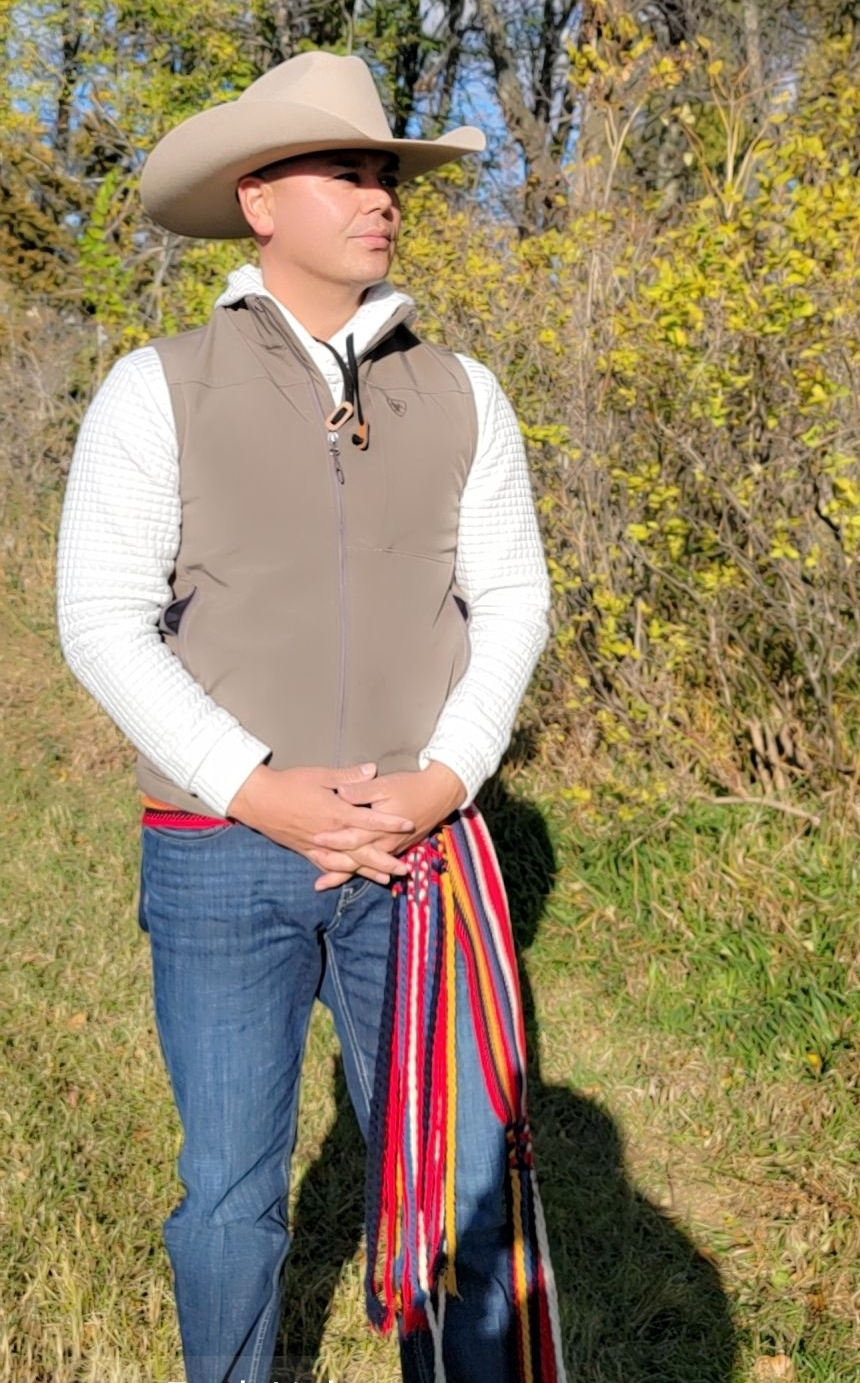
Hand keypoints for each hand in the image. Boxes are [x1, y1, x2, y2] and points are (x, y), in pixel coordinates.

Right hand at [227, 762, 414, 883]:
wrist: (258, 800)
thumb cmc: (289, 784)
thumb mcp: (321, 775)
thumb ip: (348, 777)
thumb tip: (372, 769)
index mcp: (336, 813)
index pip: (370, 819)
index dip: (390, 823)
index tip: (408, 825)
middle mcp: (330, 834)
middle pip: (363, 850)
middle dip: (385, 860)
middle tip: (405, 869)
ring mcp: (318, 846)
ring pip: (348, 863)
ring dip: (368, 872)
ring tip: (387, 879)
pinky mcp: (306, 851)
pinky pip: (327, 866)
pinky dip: (341, 874)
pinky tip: (351, 879)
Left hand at [310, 761, 465, 889]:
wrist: (438, 794)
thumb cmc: (410, 786)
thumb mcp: (384, 784)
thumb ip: (361, 789)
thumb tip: (340, 792)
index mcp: (378, 826)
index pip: (352, 837)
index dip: (332, 840)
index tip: (313, 840)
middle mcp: (385, 842)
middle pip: (356, 860)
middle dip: (334, 867)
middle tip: (313, 875)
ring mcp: (392, 848)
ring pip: (365, 867)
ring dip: (344, 875)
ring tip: (323, 883)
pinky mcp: (396, 849)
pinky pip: (375, 865)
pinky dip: (359, 873)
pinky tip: (346, 876)